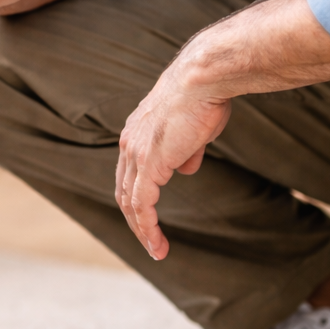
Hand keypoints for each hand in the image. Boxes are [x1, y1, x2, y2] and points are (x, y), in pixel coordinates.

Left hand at [115, 65, 231, 261]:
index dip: (137, 197)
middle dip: (136, 219)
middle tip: (150, 241)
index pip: (129, 173)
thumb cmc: (204, 96)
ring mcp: (136, 154)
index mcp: (135, 132)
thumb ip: (186, 149)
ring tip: (156, 251)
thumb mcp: (194, 128)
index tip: (149, 216)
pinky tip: (158, 245)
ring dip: (142, 230)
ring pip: (131, 202)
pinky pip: (143, 205)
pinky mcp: (149, 164)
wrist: (203, 77)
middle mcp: (129, 143)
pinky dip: (148, 228)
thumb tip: (185, 168)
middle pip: (124, 191)